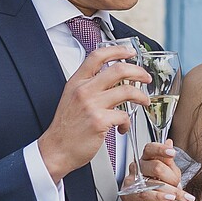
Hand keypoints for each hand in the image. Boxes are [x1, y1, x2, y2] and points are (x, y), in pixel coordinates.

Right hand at [36, 45, 144, 182]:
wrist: (55, 150)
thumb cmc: (65, 128)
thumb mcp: (71, 98)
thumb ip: (88, 86)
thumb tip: (111, 78)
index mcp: (77, 82)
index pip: (97, 56)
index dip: (117, 50)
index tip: (130, 52)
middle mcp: (84, 90)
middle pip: (118, 69)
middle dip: (138, 72)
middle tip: (146, 77)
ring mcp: (92, 105)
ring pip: (127, 91)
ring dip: (141, 96)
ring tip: (144, 101)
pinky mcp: (99, 121)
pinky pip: (124, 115)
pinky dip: (128, 122)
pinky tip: (123, 127)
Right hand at [122, 142, 194, 200]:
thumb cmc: (166, 193)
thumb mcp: (173, 175)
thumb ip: (169, 162)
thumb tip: (169, 143)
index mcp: (147, 159)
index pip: (150, 149)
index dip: (161, 149)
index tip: (172, 153)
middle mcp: (137, 168)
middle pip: (155, 166)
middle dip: (171, 177)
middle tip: (177, 184)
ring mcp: (131, 182)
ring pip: (152, 182)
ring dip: (170, 190)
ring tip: (178, 195)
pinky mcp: (128, 195)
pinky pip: (145, 194)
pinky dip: (160, 197)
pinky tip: (170, 198)